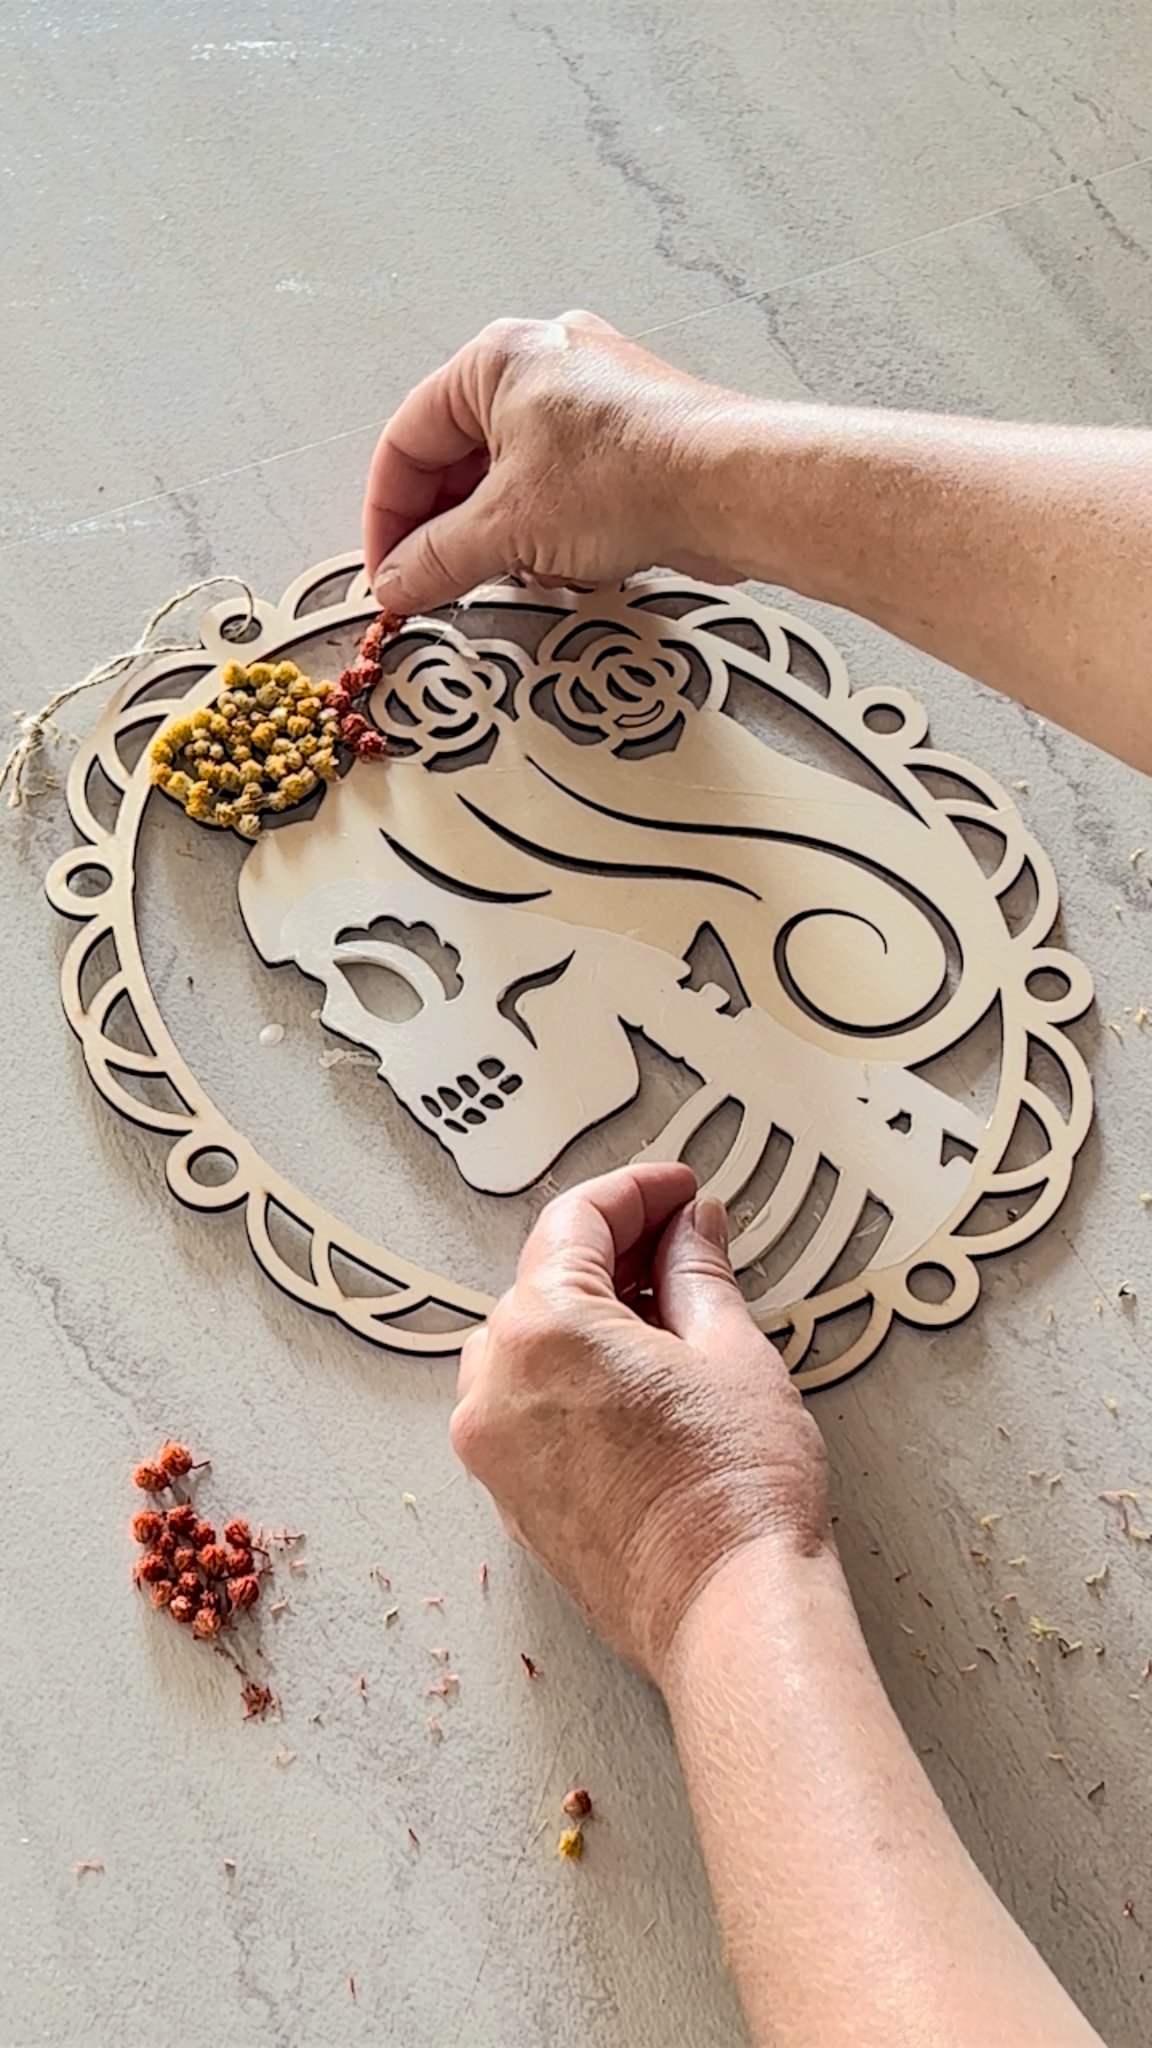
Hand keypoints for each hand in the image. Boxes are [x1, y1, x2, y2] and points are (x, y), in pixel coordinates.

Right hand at [363, 310, 749, 612]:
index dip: (388, 515)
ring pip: (512, 477)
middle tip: (436, 584)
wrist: (729, 486)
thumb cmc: (630, 474)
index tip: (387, 571)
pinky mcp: (629, 437)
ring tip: (521, 570)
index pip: (408, 440)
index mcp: (496, 359)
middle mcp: (542, 364)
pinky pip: (563, 487)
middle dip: (450, 530)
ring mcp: (591, 398)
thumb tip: (396, 584)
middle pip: (460, 458)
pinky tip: (569, 564)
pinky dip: (551, 530)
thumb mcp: (508, 528)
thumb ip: (437, 560)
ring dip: (504, 535)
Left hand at [450, 1162, 831, 1682]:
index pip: (577, 1221)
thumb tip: (692, 1230)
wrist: (729, 1616)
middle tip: (687, 1243)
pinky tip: (641, 1380)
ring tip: (671, 1315)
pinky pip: (529, 1406)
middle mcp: (497, 1385)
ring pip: (531, 1343)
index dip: (638, 1192)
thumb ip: (698, 1271)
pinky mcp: (512, 1498)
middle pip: (547, 1279)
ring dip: (592, 1314)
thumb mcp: (731, 1351)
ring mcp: (495, 1449)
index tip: (678, 1190)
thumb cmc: (735, 1496)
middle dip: (617, 1252)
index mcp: (543, 1330)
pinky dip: (574, 1377)